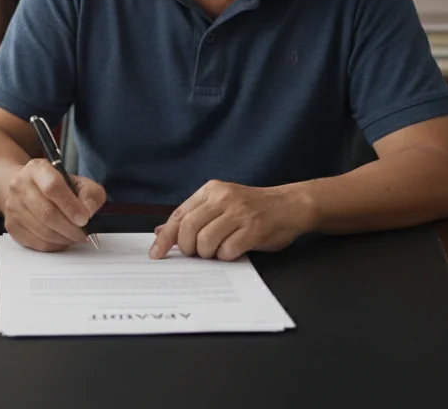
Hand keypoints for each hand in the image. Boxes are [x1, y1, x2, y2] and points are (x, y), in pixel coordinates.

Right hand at [2, 158, 105, 251]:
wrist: (25, 188)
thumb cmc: (54, 186)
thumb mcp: (78, 181)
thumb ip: (90, 194)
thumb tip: (88, 212)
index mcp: (37, 169)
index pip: (53, 187)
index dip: (70, 206)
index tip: (84, 219)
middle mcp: (20, 186)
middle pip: (47, 213)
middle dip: (70, 228)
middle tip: (83, 233)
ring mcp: (13, 207)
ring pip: (42, 231)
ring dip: (64, 238)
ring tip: (74, 236)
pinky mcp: (11, 225)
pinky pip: (36, 243)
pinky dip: (54, 245)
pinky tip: (61, 239)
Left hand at [149, 180, 313, 260]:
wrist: (290, 206)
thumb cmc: (253, 208)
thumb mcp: (221, 204)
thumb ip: (193, 216)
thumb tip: (161, 231)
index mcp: (211, 190)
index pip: (179, 215)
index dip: (165, 237)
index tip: (156, 253)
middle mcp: (223, 198)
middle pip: (188, 230)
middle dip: (188, 248)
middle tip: (197, 253)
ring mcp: (239, 213)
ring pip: (206, 241)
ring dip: (209, 254)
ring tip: (219, 250)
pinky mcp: (253, 229)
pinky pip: (228, 250)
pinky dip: (227, 256)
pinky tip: (234, 250)